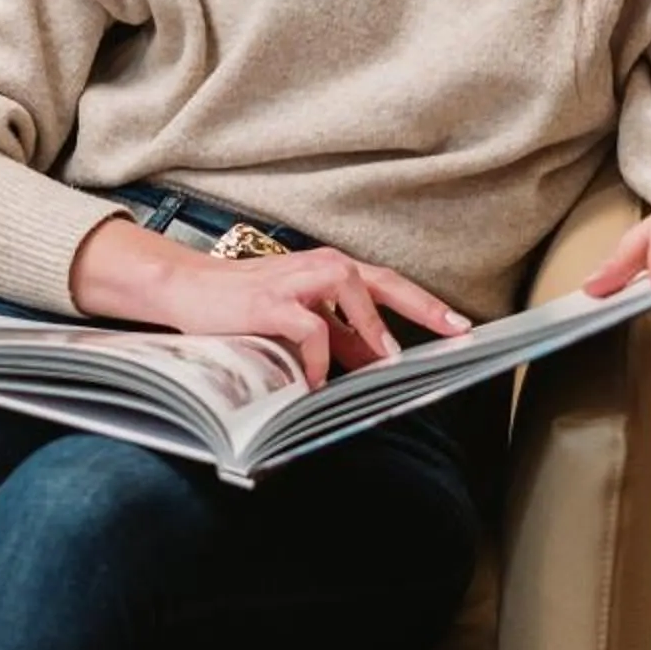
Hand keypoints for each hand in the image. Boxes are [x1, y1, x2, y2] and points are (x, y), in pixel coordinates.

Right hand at [71, 220, 470, 389]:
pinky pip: (308, 327)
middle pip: (381, 281)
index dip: (426, 305)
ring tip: (383, 362)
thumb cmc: (246, 307)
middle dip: (422, 307)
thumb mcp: (301, 322)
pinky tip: (314, 382)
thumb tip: (378, 362)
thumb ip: (340, 338)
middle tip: (454, 332)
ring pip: (350, 290)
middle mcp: (317, 267)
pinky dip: (318, 356)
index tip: (462, 327)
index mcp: (329, 272)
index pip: (388, 285)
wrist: (188, 291)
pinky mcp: (269, 301)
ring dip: (370, 328)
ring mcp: (294, 280)